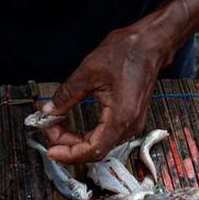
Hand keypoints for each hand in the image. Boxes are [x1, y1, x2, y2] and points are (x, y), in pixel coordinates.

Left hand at [41, 26, 170, 163]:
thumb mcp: (88, 72)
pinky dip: (85, 135)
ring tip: (56, 128)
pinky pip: (105, 135)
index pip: (93, 150)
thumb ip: (66, 95)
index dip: (70, 154)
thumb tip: (49, 110)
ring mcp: (131, 124)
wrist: (149, 44)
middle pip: (94, 150)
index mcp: (121, 117)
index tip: (51, 150)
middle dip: (68, 145)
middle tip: (48, 131)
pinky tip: (71, 127)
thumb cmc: (127, 53)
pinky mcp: (128, 119)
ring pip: (99, 145)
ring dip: (75, 141)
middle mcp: (129, 126)